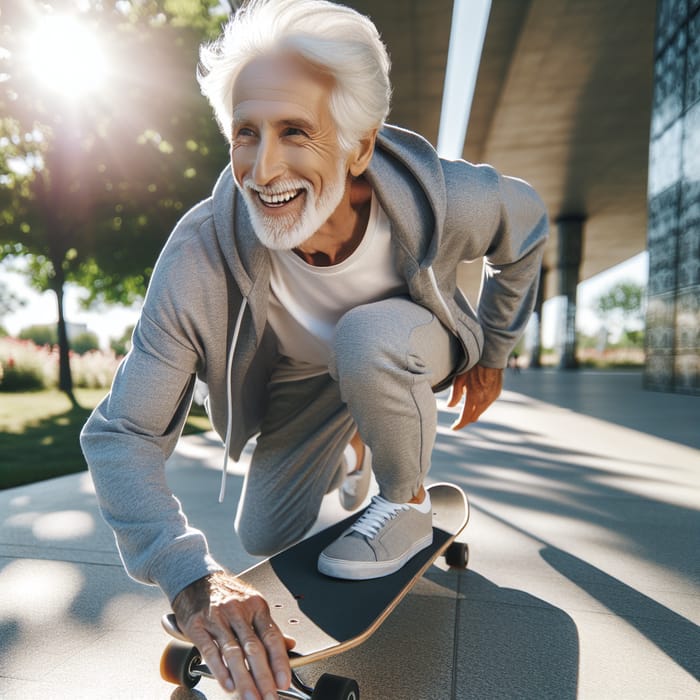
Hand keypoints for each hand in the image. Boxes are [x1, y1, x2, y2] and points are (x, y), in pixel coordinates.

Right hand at [172, 571, 294, 697]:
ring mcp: (218, 618)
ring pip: (234, 652)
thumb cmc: (226, 594)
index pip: (271, 637)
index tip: (284, 682)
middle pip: (254, 648)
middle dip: (263, 677)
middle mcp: (238, 611)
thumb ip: (268, 627)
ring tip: (250, 697)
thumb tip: (289, 645)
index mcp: (256, 606)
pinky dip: (220, 670)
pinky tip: (228, 684)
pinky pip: (210, 650)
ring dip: (243, 679)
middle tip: (269, 697)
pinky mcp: (198, 625)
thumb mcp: (252, 604)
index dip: (279, 661)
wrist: (195, 578)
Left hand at [447, 364, 502, 429]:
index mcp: (474, 397)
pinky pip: (487, 404)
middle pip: (474, 417)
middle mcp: (485, 400)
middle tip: (458, 421)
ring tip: (465, 409)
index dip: (459, 425)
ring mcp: (492, 397)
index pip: (465, 417)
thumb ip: (455, 394)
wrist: (491, 356)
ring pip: (481, 411)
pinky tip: (475, 400)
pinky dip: (480, 405)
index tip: (453, 428)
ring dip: (473, 412)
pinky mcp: (497, 393)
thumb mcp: (459, 378)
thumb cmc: (472, 365)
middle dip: (465, 420)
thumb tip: (449, 406)